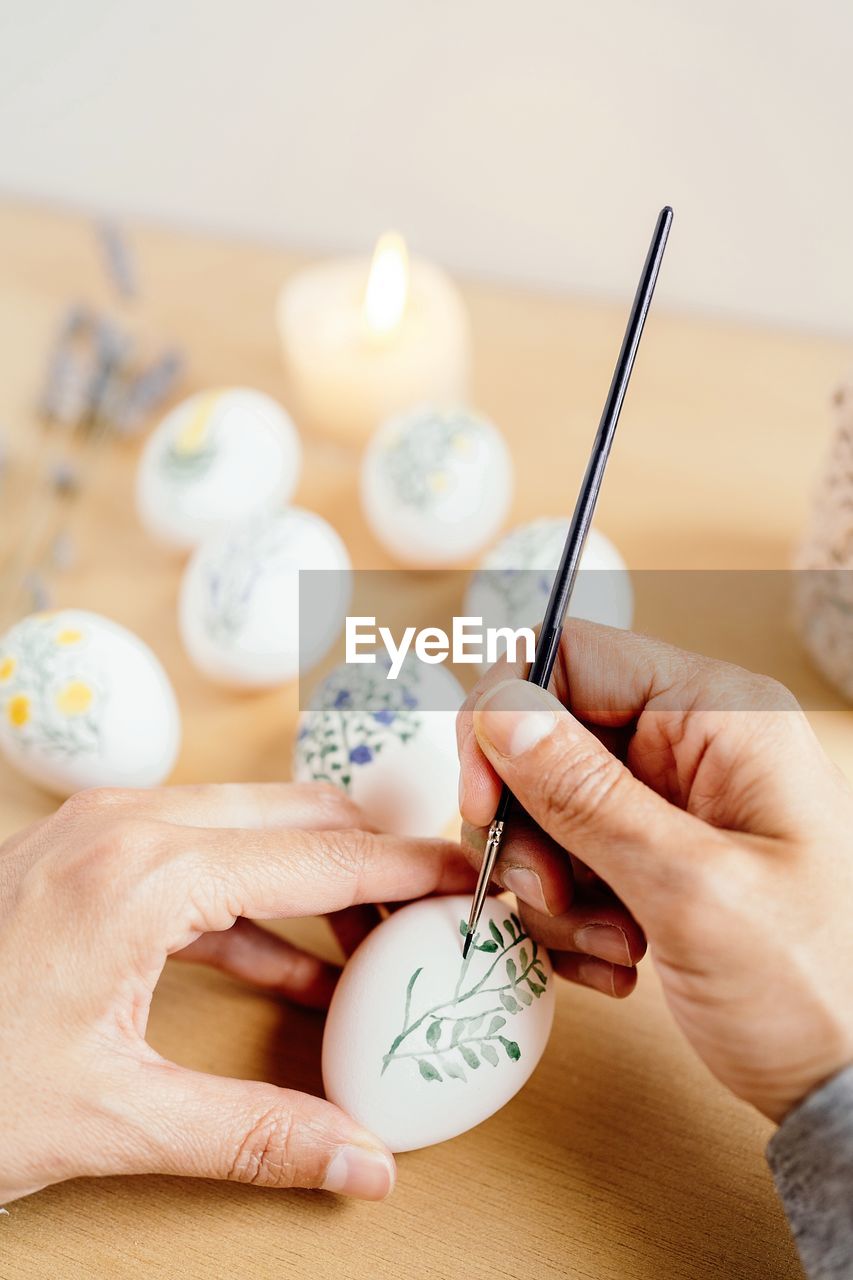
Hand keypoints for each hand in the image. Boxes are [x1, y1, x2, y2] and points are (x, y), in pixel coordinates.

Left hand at [0, 782, 472, 1204]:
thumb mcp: (113, 1118)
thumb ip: (253, 1134)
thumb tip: (364, 1164)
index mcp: (148, 872)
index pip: (319, 854)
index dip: (407, 868)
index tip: (473, 879)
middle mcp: (128, 825)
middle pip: (293, 816)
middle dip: (372, 862)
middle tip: (435, 915)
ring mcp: (99, 831)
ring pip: (248, 827)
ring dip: (316, 880)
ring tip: (377, 947)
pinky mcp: (82, 855)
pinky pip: (199, 858)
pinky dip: (255, 905)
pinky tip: (293, 971)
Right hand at [457, 621, 852, 1122]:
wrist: (847, 1085)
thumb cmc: (815, 987)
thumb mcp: (692, 889)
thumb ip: (588, 796)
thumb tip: (502, 708)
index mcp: (719, 717)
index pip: (571, 656)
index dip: (506, 716)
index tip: (483, 801)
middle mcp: (690, 746)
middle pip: (546, 737)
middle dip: (528, 823)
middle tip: (547, 895)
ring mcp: (670, 803)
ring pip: (546, 807)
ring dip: (553, 885)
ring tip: (613, 944)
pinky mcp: (653, 856)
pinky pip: (569, 860)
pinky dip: (571, 915)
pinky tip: (621, 963)